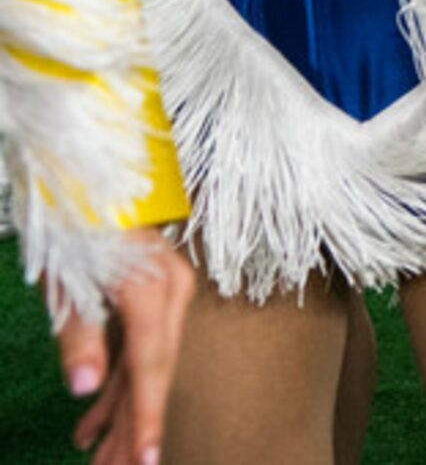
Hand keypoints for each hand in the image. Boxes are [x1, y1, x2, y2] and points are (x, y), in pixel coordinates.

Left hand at [60, 232, 193, 464]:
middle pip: (152, 375)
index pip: (151, 367)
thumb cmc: (75, 225)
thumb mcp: (68, 282)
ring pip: (143, 368)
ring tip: (98, 462)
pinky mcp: (150, 295)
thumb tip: (84, 390)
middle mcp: (170, 294)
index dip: (147, 418)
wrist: (89, 176)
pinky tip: (89, 424)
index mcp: (153, 290)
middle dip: (132, 430)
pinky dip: (113, 388)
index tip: (147, 461)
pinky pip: (135, 351)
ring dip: (119, 417)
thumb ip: (79, 336)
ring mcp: (164, 294)